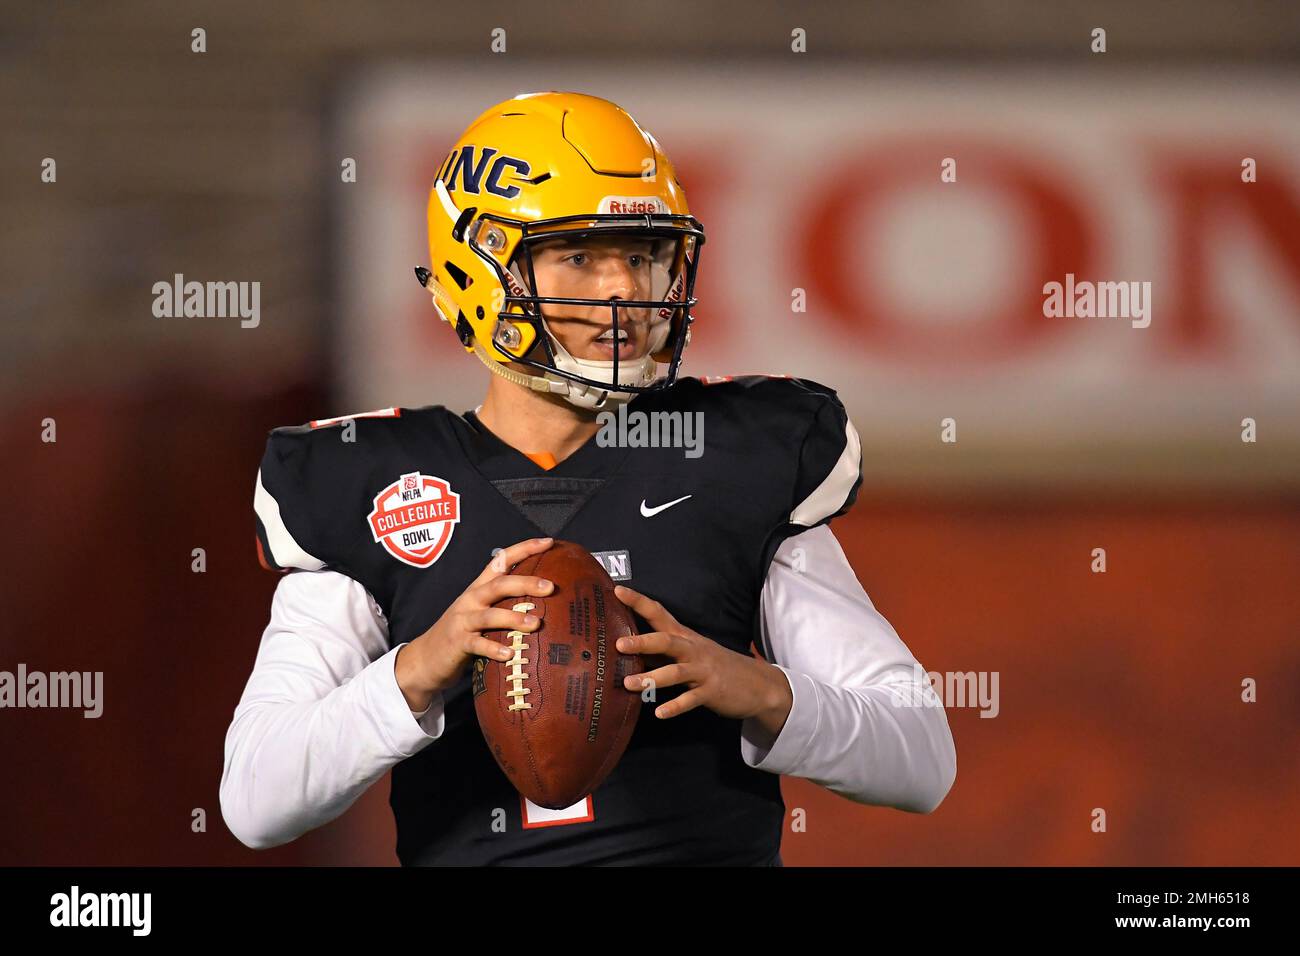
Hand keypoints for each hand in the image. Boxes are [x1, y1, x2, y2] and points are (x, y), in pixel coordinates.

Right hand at [395, 537, 555, 711]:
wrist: (426, 658)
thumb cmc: (462, 633)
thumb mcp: (481, 612)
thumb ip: (504, 603)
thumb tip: (544, 601)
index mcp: (479, 588)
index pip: (501, 561)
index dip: (524, 549)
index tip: (548, 542)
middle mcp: (471, 599)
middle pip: (499, 585)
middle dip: (525, 583)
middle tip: (550, 586)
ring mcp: (463, 621)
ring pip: (489, 615)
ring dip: (513, 618)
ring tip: (535, 623)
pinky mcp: (457, 643)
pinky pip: (477, 645)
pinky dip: (494, 649)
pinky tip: (510, 654)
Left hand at [613, 585, 792, 734]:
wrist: (757, 684)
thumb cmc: (713, 665)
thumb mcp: (688, 653)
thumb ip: (658, 651)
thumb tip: (624, 649)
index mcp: (684, 636)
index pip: (658, 613)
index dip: (638, 601)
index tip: (616, 590)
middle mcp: (693, 650)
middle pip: (667, 641)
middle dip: (643, 641)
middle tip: (618, 644)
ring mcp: (703, 670)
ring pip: (676, 671)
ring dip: (652, 677)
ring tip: (630, 684)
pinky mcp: (712, 691)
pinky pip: (691, 699)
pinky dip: (675, 706)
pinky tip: (659, 713)